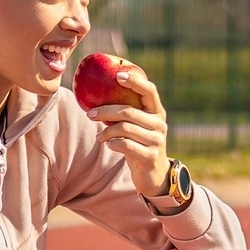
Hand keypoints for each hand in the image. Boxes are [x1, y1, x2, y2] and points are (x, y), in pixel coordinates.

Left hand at [87, 67, 169, 196]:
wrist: (154, 174)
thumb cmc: (140, 145)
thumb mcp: (137, 127)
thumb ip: (126, 113)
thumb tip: (96, 96)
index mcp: (157, 112)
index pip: (149, 90)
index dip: (135, 81)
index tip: (117, 74)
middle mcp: (160, 124)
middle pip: (129, 111)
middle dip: (106, 111)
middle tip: (90, 114)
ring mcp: (157, 140)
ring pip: (125, 129)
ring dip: (107, 131)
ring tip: (99, 136)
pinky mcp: (150, 156)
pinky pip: (126, 145)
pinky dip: (113, 144)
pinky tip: (108, 145)